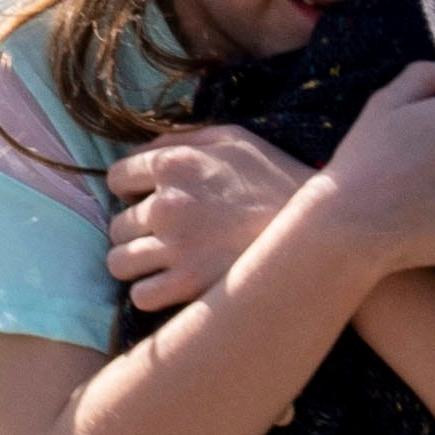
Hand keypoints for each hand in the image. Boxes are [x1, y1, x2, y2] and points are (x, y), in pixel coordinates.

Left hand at [104, 116, 302, 323]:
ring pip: (118, 262)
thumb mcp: (234, 139)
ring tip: (157, 263)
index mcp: (174, 164)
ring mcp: (176, 246)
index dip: (128, 189)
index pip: (116, 178)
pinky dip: (149, 292)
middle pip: (117, 223)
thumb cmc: (275, 177)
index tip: (144, 198)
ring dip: (134, 263)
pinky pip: (139, 295)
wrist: (317, 226)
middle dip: (135, 229)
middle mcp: (167, 204)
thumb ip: (184, 139)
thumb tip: (144, 151)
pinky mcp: (188, 284)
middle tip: (163, 234)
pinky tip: (168, 285)